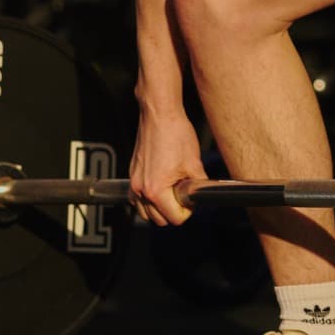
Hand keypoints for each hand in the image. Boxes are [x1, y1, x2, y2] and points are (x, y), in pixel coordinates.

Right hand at [129, 107, 210, 226]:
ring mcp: (134, 182)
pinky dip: (148, 200)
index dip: (187, 211)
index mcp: (156, 190)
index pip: (174, 218)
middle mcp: (140, 190)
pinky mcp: (132, 175)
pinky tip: (161, 186)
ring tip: (172, 191)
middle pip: (159, 220)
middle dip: (173, 211)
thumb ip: (198, 186)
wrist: (160, 114)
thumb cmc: (174, 134)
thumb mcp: (194, 163)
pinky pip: (138, 199)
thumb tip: (201, 196)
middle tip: (184, 195)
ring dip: (160, 208)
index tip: (191, 199)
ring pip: (146, 212)